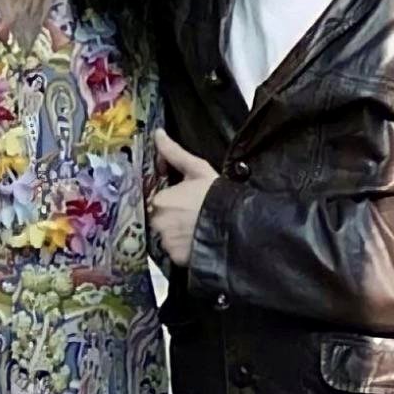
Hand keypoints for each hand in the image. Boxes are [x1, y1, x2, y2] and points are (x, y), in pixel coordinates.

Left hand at [150, 129, 217, 266]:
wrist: (235, 224)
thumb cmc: (215, 194)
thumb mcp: (196, 169)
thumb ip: (173, 152)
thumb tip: (158, 134)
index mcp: (159, 200)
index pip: (157, 202)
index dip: (172, 202)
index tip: (185, 203)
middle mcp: (158, 222)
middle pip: (160, 220)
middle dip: (172, 218)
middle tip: (192, 215)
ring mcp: (166, 242)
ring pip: (166, 237)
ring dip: (177, 234)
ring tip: (197, 229)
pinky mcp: (175, 258)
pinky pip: (174, 253)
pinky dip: (183, 249)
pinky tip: (197, 241)